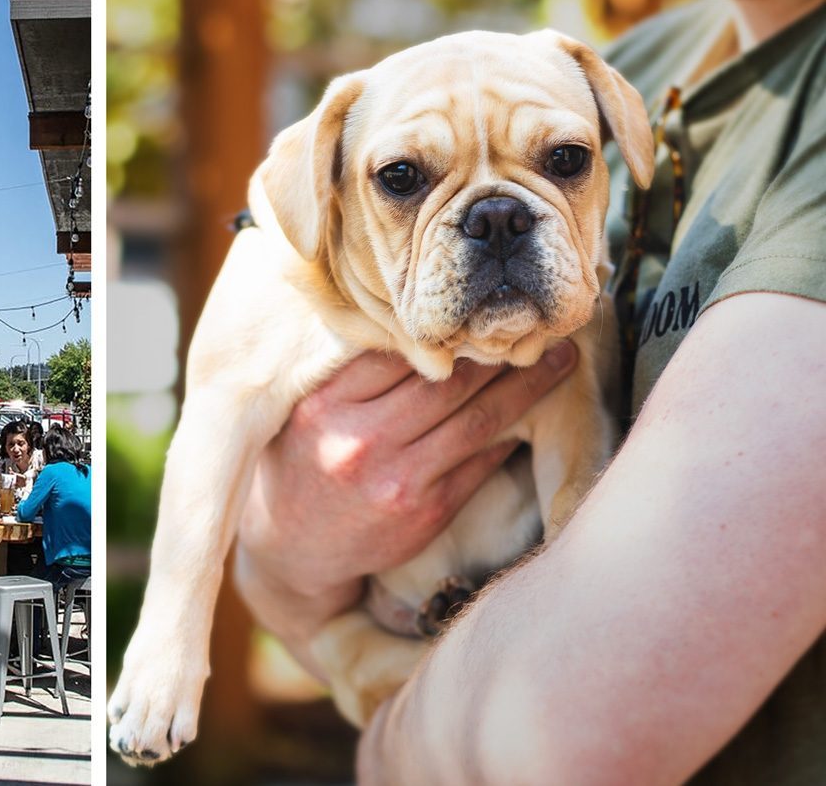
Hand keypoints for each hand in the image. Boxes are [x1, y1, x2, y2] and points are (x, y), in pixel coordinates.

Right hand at [233, 344, 577, 643]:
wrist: (294, 548)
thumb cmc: (303, 464)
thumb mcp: (305, 411)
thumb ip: (348, 373)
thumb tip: (417, 321)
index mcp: (325, 406)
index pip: (396, 351)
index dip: (445, 327)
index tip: (478, 306)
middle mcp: (359, 440)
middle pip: (447, 381)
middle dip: (500, 350)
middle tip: (540, 323)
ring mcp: (396, 480)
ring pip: (477, 419)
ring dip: (527, 387)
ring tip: (559, 361)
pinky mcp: (426, 512)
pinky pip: (481, 462)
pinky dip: (510, 434)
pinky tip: (534, 411)